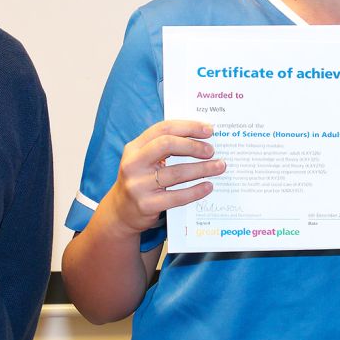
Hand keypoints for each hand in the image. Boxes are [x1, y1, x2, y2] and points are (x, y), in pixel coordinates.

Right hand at [102, 119, 224, 233]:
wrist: (121, 212)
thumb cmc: (141, 180)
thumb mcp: (144, 160)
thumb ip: (164, 148)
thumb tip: (201, 138)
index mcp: (134, 148)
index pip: (163, 129)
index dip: (188, 127)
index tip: (209, 130)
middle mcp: (133, 164)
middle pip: (167, 145)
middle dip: (193, 146)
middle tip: (211, 150)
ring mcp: (138, 185)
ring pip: (176, 173)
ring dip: (202, 169)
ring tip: (219, 166)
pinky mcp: (147, 205)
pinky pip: (177, 197)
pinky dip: (196, 191)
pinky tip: (208, 186)